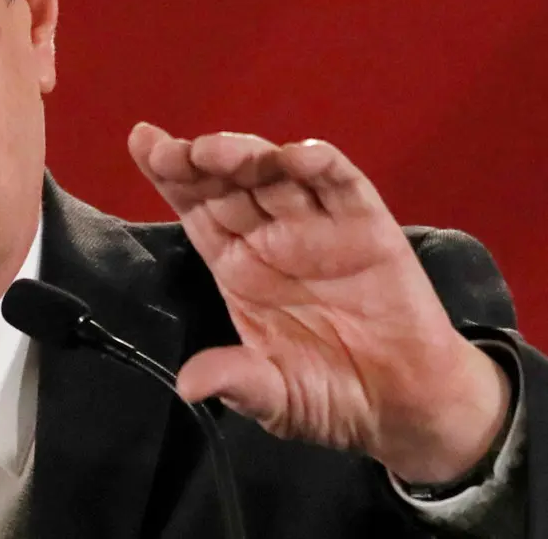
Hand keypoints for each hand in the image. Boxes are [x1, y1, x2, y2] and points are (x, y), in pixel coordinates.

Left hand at [128, 123, 510, 483]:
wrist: (405, 407)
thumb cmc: (332, 394)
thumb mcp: (275, 397)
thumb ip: (237, 382)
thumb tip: (189, 386)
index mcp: (238, 266)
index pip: (195, 208)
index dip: (169, 175)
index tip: (142, 141)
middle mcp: (271, 237)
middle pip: (226, 183)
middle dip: (195, 162)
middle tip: (170, 152)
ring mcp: (318, 226)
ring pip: (274, 172)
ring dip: (245, 154)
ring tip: (214, 151)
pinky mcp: (367, 225)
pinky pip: (341, 184)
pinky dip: (321, 164)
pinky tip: (297, 156)